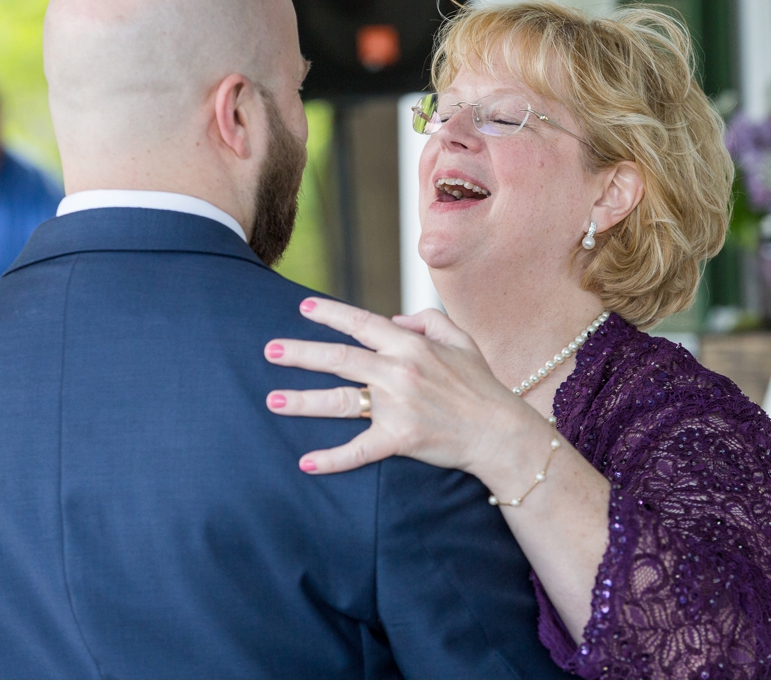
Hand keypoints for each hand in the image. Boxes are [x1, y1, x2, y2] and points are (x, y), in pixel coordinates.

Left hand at [264, 298, 543, 475]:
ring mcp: (398, 406)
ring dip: (303, 400)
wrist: (501, 432)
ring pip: (340, 401)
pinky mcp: (400, 439)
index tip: (303, 307)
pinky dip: (332, 458)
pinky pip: (359, 449)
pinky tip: (306, 463)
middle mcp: (400, 371)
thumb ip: (428, 321)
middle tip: (269, 350)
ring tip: (273, 400)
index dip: (331, 314)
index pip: (362, 323)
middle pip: (340, 359)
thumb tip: (396, 319)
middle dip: (301, 353)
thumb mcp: (462, 340)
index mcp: (411, 345)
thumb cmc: (482, 385)